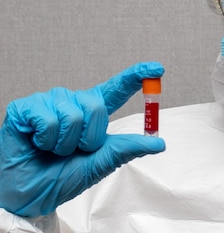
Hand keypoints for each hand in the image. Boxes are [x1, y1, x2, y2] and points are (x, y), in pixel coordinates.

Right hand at [0, 62, 165, 216]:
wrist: (28, 194)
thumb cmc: (61, 177)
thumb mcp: (99, 164)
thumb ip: (126, 149)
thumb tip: (158, 143)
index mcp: (92, 111)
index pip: (117, 88)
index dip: (136, 76)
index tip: (157, 68)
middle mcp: (73, 101)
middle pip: (97, 107)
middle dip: (88, 139)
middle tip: (72, 151)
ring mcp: (49, 101)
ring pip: (73, 116)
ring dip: (65, 144)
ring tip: (52, 149)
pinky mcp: (26, 107)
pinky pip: (49, 121)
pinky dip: (46, 141)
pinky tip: (37, 143)